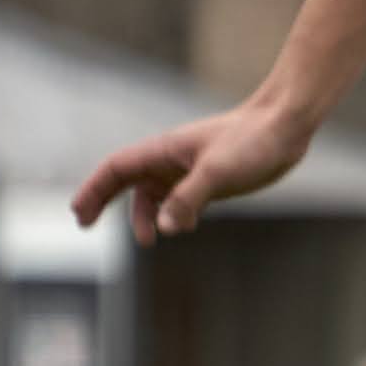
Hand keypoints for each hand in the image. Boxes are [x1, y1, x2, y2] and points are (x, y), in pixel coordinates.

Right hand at [74, 97, 314, 242]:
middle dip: (104, 201)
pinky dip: (172, 214)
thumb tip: (165, 228)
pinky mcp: (209, 178)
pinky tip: (185, 227)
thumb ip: (189, 198)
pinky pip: (178, 199)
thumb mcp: (218, 172)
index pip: (116, 169)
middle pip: (125, 180)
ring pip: (153, 194)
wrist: (287, 125)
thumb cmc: (253, 140)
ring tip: (148, 240)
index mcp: (164, 150)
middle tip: (85, 225)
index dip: (94, 190)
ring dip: (144, 216)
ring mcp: (189, 168)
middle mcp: (171, 158)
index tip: (79, 213)